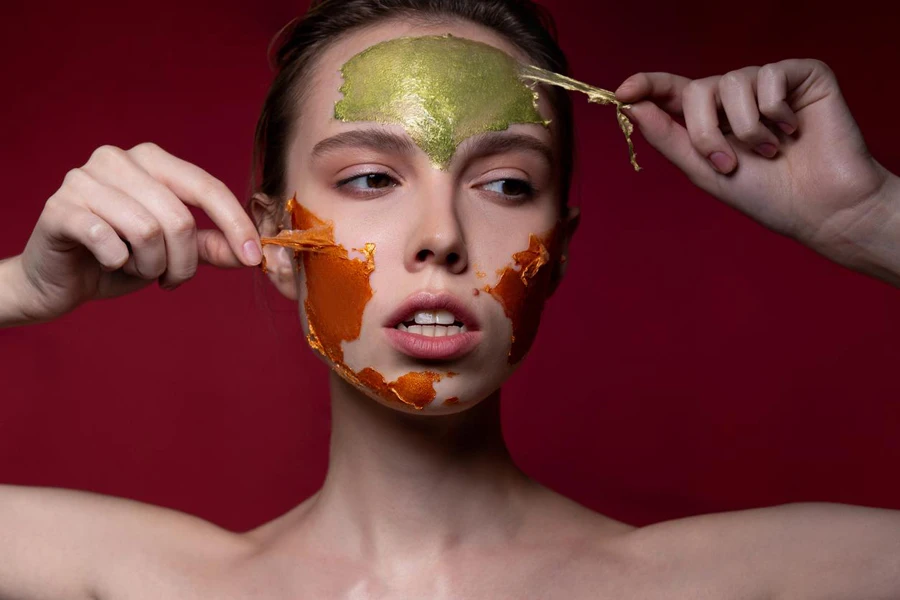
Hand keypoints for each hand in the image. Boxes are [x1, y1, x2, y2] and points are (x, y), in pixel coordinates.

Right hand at [8, 143, 261, 323]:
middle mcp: (118, 159)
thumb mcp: (173, 252)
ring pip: (147, 231)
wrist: (58, 279)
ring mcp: (84, 179)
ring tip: (137, 269)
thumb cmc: (120, 258)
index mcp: (152, 160)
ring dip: (150, 266)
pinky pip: (107, 239)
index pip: (206, 186)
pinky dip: (117, 262)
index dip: (235, 224)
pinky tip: (109, 262)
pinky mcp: (58, 207)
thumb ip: (211, 246)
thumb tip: (253, 252)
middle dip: (183, 262)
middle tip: (170, 279)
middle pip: (179, 217)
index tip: (254, 258)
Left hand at [616, 59, 893, 270]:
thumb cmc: (766, 196)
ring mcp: (768, 84)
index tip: (623, 91)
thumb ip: (668, 138)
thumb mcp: (704, 171)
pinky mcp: (802, 76)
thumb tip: (632, 106)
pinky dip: (775, 111)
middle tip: (728, 163)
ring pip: (733, 82)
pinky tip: (792, 132)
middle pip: (698, 89)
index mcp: (710, 119)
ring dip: (746, 128)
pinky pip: (770, 75)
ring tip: (771, 152)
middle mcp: (736, 97)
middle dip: (706, 131)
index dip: (647, 85)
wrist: (821, 209)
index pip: (673, 91)